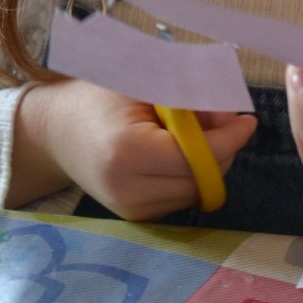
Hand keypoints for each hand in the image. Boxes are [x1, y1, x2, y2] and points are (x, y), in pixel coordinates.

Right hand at [25, 80, 256, 223]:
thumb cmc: (98, 96)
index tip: (248, 121)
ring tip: (190, 131)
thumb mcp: (144, 84)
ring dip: (207, 163)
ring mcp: (132, 210)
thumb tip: (233, 118)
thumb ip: (189, 99)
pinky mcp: (137, 218)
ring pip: (197, 191)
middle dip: (221, 149)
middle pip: (203, 178)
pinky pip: (182, 197)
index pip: (197, 156)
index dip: (229, 139)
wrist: (55, 131)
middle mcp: (129, 190)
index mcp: (128, 152)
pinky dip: (190, 175)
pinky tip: (173, 152)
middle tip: (220, 117)